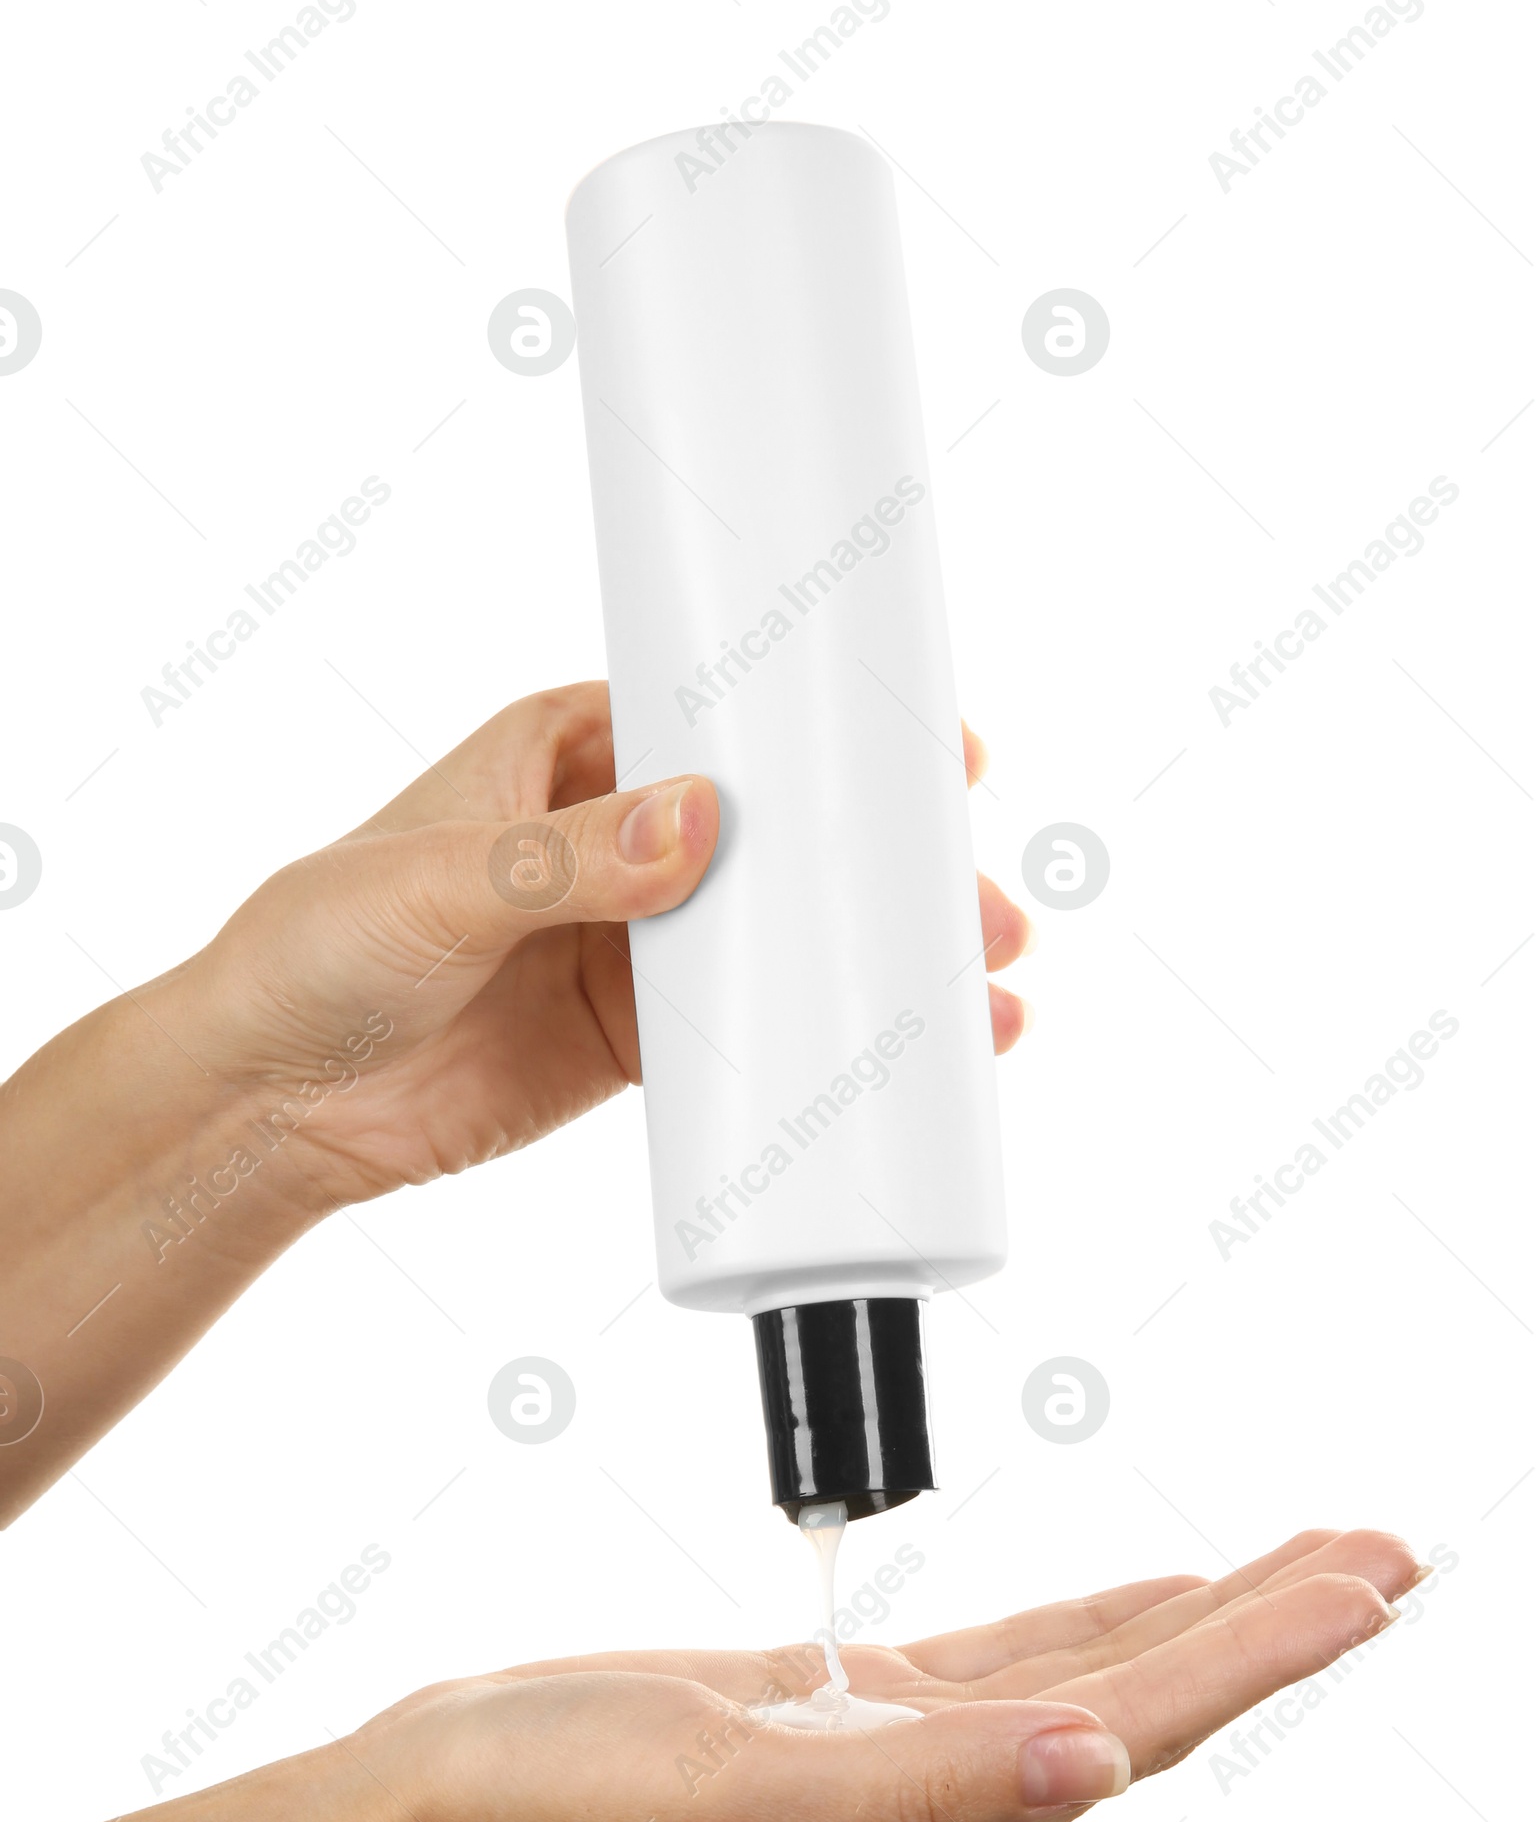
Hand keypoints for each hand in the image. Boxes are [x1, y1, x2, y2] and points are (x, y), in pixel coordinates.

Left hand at [178, 682, 1032, 1210]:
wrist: (268, 1103)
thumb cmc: (316, 948)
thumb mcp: (439, 886)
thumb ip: (566, 861)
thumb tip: (699, 824)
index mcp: (570, 751)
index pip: (726, 717)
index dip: (836, 730)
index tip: (940, 751)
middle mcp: (617, 836)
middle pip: (785, 832)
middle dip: (889, 865)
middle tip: (984, 903)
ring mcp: (634, 941)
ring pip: (785, 934)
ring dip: (879, 959)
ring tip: (980, 992)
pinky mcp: (634, 1038)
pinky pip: (751, 1032)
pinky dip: (826, 1040)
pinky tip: (906, 1051)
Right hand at [368, 1523, 1421, 1821]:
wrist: (436, 1811)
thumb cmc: (554, 1809)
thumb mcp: (732, 1794)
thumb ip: (918, 1785)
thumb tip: (1096, 1766)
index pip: (1141, 1722)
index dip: (1262, 1650)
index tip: (1371, 1586)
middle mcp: (938, 1802)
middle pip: (1147, 1697)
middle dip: (1273, 1623)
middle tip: (1388, 1554)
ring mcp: (892, 1756)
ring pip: (1089, 1672)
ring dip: (1203, 1615)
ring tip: (1305, 1567)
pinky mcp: (837, 1710)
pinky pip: (1005, 1657)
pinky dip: (1091, 1619)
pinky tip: (1144, 1596)